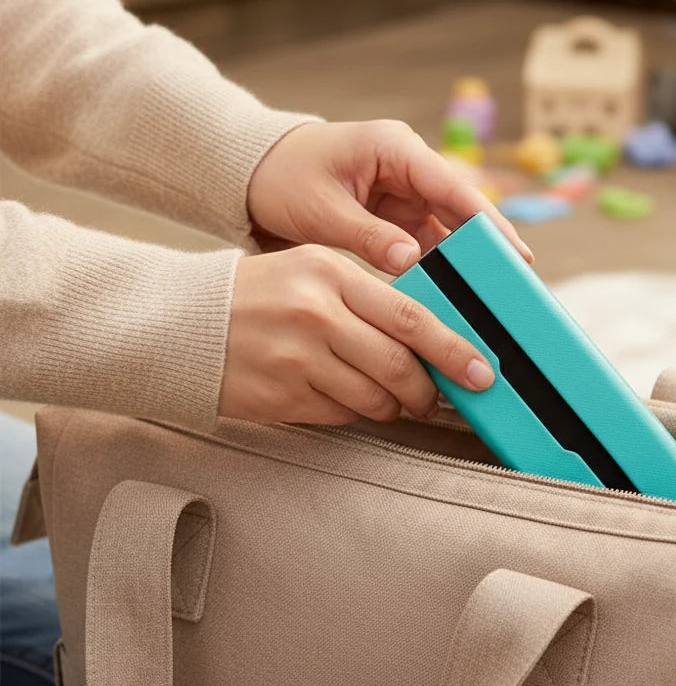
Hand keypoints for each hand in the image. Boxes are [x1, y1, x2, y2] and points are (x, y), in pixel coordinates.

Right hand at [218, 245, 494, 423]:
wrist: (183, 323)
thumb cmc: (259, 295)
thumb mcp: (312, 272)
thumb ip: (367, 298)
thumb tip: (428, 337)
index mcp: (330, 274)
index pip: (410, 315)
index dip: (453, 348)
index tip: (482, 370)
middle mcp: (316, 313)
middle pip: (400, 364)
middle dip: (429, 390)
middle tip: (438, 398)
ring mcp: (297, 358)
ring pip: (375, 397)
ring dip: (395, 407)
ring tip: (394, 402)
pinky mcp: (282, 395)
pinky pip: (342, 413)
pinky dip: (357, 412)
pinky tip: (349, 399)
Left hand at [246, 120, 532, 270]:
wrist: (252, 174)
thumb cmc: (282, 178)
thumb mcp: (321, 209)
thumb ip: (367, 236)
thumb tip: (411, 261)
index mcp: (394, 149)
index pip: (453, 186)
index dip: (488, 221)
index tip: (514, 251)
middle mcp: (407, 167)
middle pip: (460, 208)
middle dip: (486, 244)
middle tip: (516, 280)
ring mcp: (403, 191)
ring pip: (447, 228)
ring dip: (464, 260)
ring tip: (490, 294)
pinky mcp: (395, 214)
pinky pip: (427, 241)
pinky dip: (439, 266)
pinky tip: (453, 293)